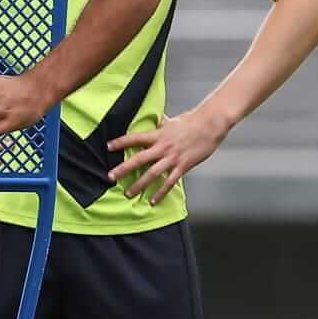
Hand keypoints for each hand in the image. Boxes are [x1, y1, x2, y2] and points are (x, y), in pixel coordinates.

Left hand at [106, 110, 229, 204]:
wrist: (209, 125)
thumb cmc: (191, 122)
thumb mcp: (172, 121)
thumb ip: (160, 123)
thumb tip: (153, 117)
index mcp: (158, 135)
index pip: (135, 138)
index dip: (121, 142)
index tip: (108, 146)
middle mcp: (162, 147)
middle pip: (139, 159)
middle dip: (124, 169)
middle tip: (110, 176)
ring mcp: (172, 158)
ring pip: (152, 174)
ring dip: (139, 184)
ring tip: (128, 193)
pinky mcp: (182, 166)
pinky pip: (169, 182)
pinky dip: (160, 192)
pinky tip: (153, 201)